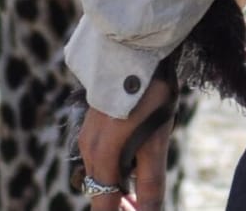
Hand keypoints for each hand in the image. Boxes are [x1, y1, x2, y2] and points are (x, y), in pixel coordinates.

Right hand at [77, 77, 175, 207]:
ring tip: (150, 150)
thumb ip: (151, 181)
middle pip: (104, 188)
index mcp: (101, 161)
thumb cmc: (150, 98)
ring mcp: (89, 134)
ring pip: (107, 167)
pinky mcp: (94, 121)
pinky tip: (142, 135)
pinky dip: (122, 154)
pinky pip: (107, 149)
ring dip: (126, 173)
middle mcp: (88, 150)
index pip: (103, 206)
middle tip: (147, 193)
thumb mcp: (157, 142)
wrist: (135, 51)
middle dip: (125, 196)